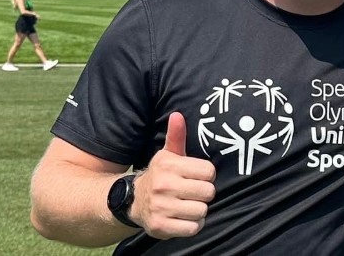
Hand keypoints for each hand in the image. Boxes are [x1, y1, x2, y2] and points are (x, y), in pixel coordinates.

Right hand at [132, 113, 216, 238]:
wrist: (133, 201)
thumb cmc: (160, 176)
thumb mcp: (167, 155)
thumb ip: (176, 136)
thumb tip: (177, 115)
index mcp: (169, 165)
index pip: (209, 171)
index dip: (206, 175)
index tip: (196, 177)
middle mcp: (164, 185)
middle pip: (208, 192)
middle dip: (203, 193)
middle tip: (192, 192)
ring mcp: (161, 207)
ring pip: (202, 211)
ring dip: (198, 210)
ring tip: (187, 205)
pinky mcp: (160, 227)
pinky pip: (193, 228)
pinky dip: (192, 225)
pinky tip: (182, 218)